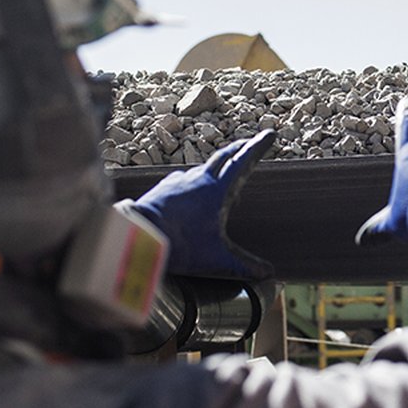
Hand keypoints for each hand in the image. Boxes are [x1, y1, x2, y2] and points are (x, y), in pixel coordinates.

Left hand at [131, 130, 275, 277]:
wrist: (137, 235)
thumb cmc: (178, 245)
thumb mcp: (216, 259)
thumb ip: (244, 266)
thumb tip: (269, 273)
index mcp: (216, 190)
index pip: (243, 162)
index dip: (258, 147)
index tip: (270, 134)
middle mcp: (198, 179)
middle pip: (223, 156)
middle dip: (239, 149)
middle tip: (249, 144)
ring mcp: (178, 181)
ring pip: (202, 168)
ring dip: (216, 167)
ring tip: (221, 174)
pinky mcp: (163, 188)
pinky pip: (183, 179)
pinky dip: (194, 181)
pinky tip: (190, 191)